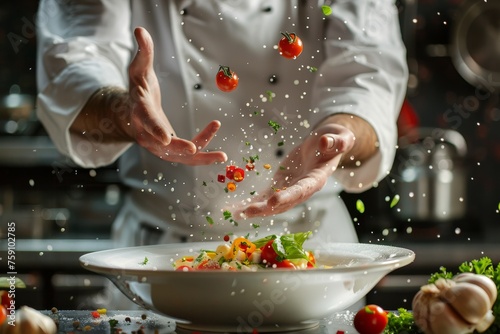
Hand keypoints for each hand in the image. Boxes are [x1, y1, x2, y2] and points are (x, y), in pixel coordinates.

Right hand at [128, 27, 226, 164]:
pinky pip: (188, 153)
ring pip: (179, 157)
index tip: (166, 138)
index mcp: (140, 113)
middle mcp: (147, 134)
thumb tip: (140, 29)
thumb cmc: (138, 89)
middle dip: (180, 149)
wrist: (131, 112)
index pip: (147, 122)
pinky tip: (217, 137)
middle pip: (163, 146)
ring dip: (200, 157)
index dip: (155, 130)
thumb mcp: (138, 69)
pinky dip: (203, 148)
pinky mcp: (170, 150)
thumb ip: (143, 53)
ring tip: (222, 156)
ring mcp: (159, 146)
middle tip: (195, 149)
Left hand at [234, 122, 354, 217]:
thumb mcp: (341, 138)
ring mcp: (291, 188)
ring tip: (237, 212)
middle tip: (247, 211)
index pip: (301, 190)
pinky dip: (253, 201)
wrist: (329, 143)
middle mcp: (303, 188)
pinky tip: (238, 206)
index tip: (272, 201)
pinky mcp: (282, 184)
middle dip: (265, 208)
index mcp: (317, 178)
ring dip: (256, 208)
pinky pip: (267, 195)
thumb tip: (325, 141)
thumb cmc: (336, 140)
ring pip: (273, 203)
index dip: (287, 196)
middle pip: (284, 202)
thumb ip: (336, 142)